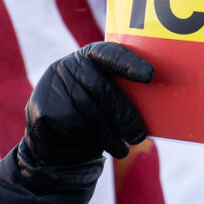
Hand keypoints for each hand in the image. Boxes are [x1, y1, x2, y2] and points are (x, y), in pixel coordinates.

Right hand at [23, 42, 152, 166]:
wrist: (53, 143)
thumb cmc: (93, 118)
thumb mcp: (108, 102)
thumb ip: (123, 95)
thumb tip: (160, 106)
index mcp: (89, 58)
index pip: (110, 54)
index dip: (129, 63)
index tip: (150, 75)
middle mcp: (68, 67)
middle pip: (102, 89)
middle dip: (123, 114)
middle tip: (138, 136)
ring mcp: (52, 86)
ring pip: (89, 112)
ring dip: (109, 135)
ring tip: (121, 149)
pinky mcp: (43, 108)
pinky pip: (74, 126)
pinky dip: (88, 140)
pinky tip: (93, 146)